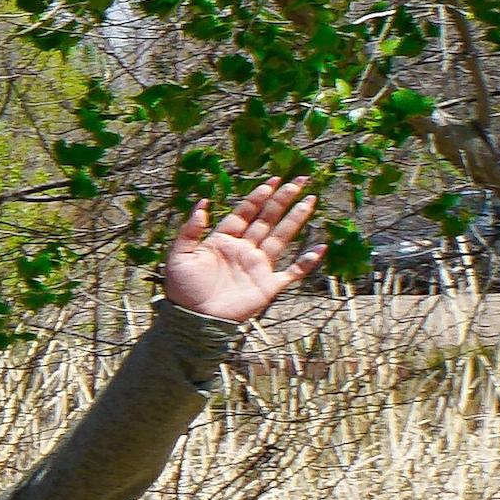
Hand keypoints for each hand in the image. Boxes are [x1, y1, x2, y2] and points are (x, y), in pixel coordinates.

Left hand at [160, 173, 321, 327]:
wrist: (193, 319)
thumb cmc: (183, 289)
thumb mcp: (179, 255)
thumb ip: (190, 230)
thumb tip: (202, 203)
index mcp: (223, 240)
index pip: (244, 213)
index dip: (257, 197)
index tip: (271, 181)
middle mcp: (244, 249)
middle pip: (267, 219)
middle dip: (282, 200)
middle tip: (298, 181)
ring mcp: (258, 266)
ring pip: (281, 237)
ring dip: (295, 219)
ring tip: (310, 200)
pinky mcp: (268, 285)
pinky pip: (293, 272)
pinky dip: (307, 262)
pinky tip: (320, 248)